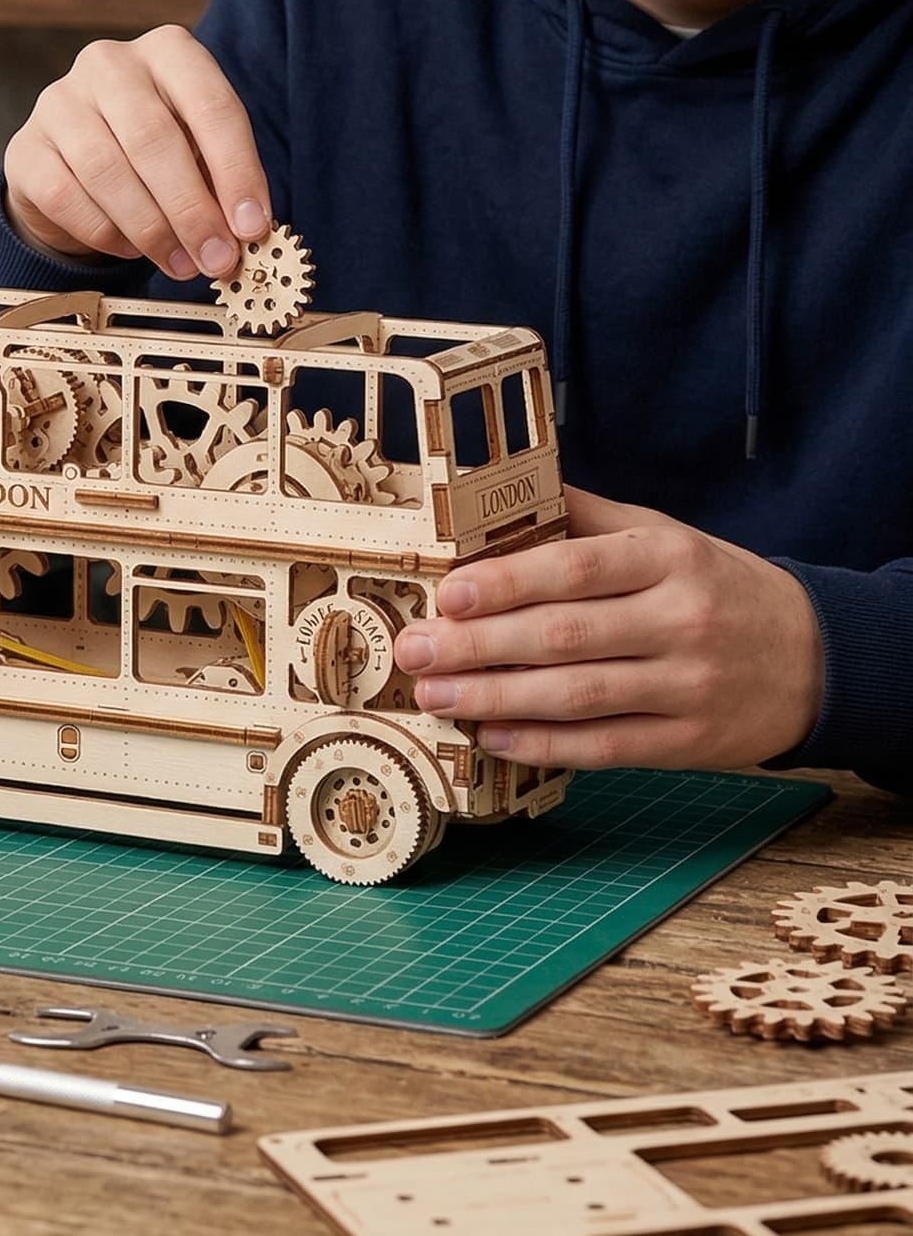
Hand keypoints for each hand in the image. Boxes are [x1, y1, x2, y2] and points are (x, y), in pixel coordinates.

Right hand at [3, 26, 270, 278]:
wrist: (75, 162)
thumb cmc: (153, 153)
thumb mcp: (198, 150)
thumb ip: (222, 183)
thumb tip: (246, 232)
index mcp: (168, 51)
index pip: (211, 106)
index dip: (237, 171)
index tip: (252, 226)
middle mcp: (110, 64)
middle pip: (155, 139)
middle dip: (192, 210)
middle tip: (216, 258)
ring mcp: (60, 101)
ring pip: (107, 171)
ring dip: (151, 229)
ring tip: (180, 264)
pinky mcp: (25, 146)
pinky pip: (65, 197)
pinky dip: (105, 232)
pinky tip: (130, 247)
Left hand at [393, 486, 825, 770]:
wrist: (819, 657)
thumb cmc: (718, 587)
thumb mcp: (666, 536)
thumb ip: (587, 518)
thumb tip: (503, 488)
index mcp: (668, 559)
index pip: (575, 570)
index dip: (506, 583)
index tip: (447, 593)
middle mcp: (681, 620)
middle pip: (564, 636)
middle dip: (478, 646)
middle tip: (415, 652)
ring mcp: (689, 686)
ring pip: (578, 696)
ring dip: (496, 699)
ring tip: (436, 696)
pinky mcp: (692, 742)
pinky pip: (606, 747)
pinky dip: (544, 744)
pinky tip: (494, 735)